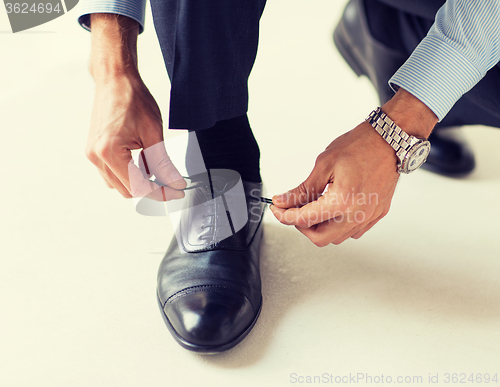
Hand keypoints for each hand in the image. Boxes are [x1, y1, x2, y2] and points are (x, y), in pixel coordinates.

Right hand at [85, 14, 185, 200]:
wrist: (115, 79)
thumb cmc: (131, 98)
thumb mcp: (153, 133)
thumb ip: (163, 163)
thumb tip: (174, 183)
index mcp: (109, 153)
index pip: (138, 187)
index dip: (161, 193)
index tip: (176, 192)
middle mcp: (97, 157)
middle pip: (128, 190)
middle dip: (151, 189)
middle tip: (172, 182)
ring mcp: (94, 154)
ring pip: (120, 184)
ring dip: (140, 181)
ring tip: (155, 164)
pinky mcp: (95, 150)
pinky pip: (114, 172)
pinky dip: (131, 172)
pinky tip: (143, 159)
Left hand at [271, 122, 398, 244]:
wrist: (389, 139)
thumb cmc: (360, 146)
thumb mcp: (324, 165)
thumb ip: (303, 189)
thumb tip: (284, 201)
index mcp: (342, 201)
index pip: (305, 219)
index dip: (285, 216)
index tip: (277, 209)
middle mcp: (357, 214)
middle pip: (320, 238)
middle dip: (302, 227)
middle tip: (294, 211)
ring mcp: (369, 216)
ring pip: (337, 238)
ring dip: (321, 227)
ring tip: (314, 208)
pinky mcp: (377, 214)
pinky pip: (353, 231)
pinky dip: (338, 226)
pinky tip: (333, 210)